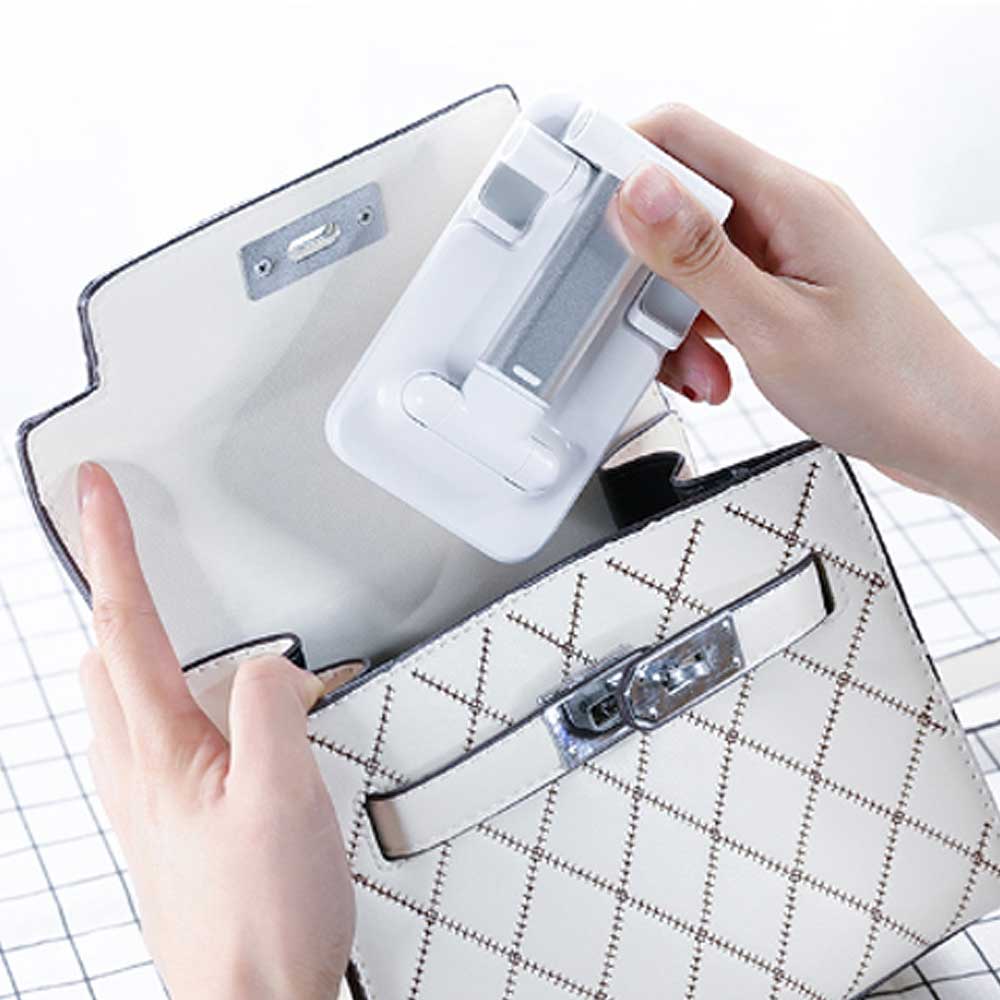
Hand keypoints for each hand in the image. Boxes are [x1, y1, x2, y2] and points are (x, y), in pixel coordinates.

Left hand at [76, 461, 353, 999]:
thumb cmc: (263, 916)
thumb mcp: (286, 796)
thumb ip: (270, 709)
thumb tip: (268, 664)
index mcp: (161, 750)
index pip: (124, 622)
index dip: (108, 547)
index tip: (95, 491)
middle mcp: (138, 771)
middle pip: (102, 654)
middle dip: (103, 585)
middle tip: (111, 538)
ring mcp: (146, 802)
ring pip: (114, 694)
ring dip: (121, 636)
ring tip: (144, 608)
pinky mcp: (166, 827)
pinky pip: (138, 736)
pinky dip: (146, 691)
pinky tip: (177, 710)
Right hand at [616, 104, 999, 535]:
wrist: (946, 435)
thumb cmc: (888, 385)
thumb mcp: (773, 326)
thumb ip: (698, 258)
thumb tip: (638, 191)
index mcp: (790, 201)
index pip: (680, 138)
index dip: (619, 165)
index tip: (583, 220)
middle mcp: (785, 217)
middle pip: (677, 209)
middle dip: (648, 274)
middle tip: (650, 325)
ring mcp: (783, 256)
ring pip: (689, 265)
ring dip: (675, 320)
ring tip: (701, 370)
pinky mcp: (781, 292)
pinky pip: (714, 298)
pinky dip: (699, 338)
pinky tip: (716, 374)